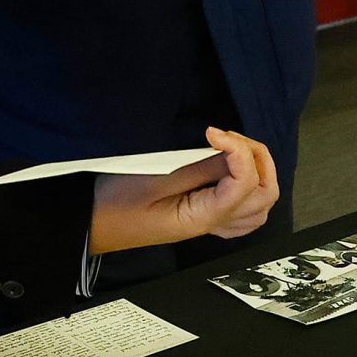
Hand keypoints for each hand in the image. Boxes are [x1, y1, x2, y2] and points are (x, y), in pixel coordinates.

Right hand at [89, 127, 279, 253]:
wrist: (92, 225)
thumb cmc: (113, 205)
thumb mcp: (154, 177)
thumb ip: (198, 167)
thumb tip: (228, 152)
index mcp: (202, 218)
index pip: (244, 183)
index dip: (237, 150)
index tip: (212, 131)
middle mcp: (212, 224)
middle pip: (264, 194)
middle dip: (257, 159)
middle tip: (229, 138)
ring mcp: (209, 224)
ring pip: (259, 205)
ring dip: (258, 172)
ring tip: (233, 149)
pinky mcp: (202, 218)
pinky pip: (243, 211)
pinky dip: (249, 189)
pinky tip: (232, 171)